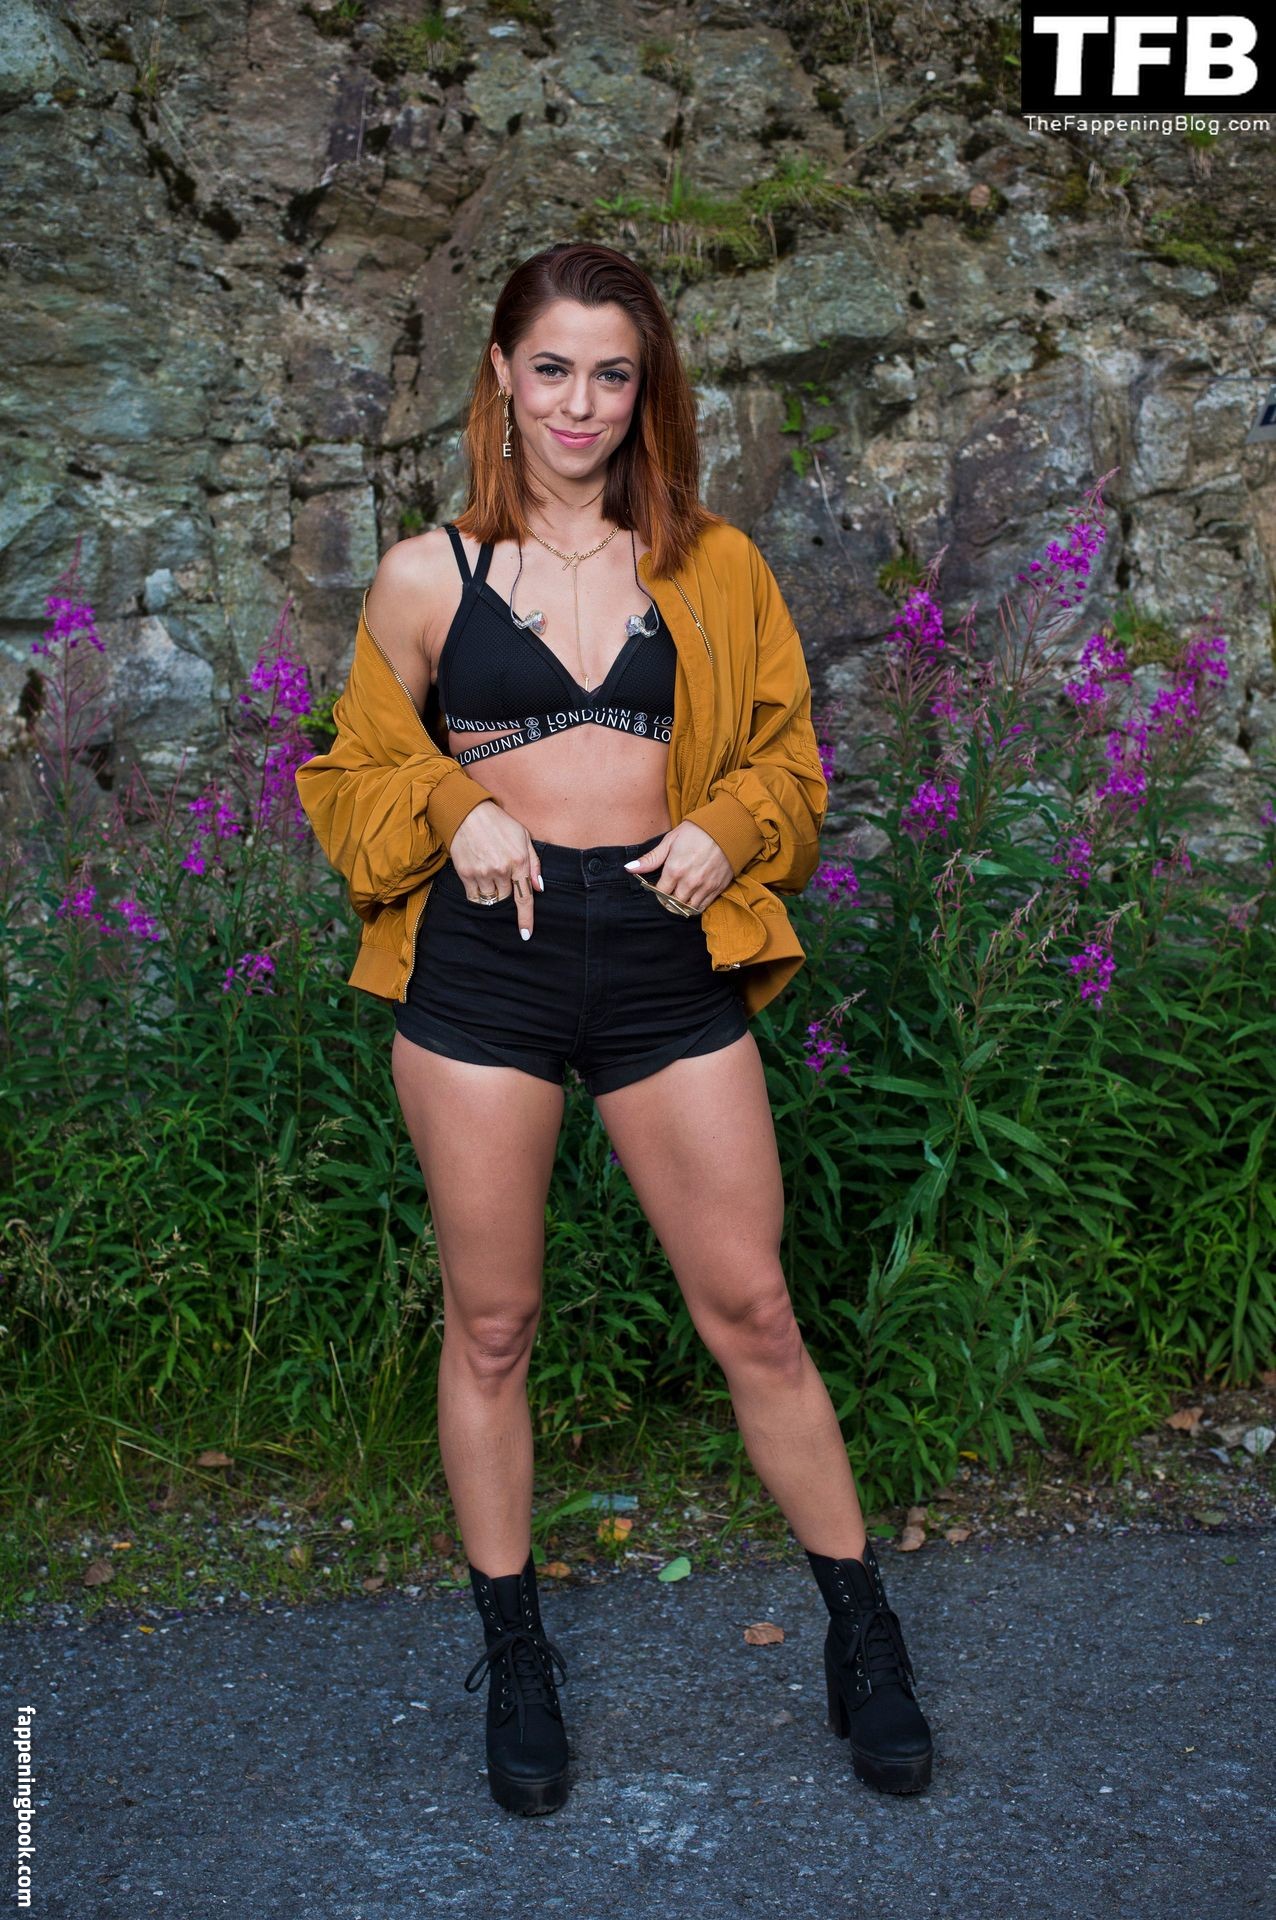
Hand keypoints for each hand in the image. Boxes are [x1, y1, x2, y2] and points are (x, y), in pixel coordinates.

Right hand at [447, 801, 543, 940]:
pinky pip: (474, 896)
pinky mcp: (466, 874)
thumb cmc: (498, 823)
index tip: (525, 934)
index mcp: (519, 861)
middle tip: (500, 871)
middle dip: (506, 889)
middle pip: (506, 898)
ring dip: (491, 891)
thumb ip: (533, 863)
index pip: (525, 898)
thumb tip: (539, 887)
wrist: (467, 813)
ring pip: (490, 898)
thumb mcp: (523, 837)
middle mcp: (502, 870)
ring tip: (488, 870)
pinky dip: (478, 892)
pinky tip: (477, 875)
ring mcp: (483, 873)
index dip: (526, 918)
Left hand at [622, 821, 733, 911]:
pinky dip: (695, 906)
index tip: (660, 887)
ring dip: (681, 905)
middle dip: (668, 901)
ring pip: (687, 908)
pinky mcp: (717, 888)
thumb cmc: (696, 831)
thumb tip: (629, 868)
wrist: (727, 828)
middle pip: (673, 904)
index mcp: (674, 870)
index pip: (660, 893)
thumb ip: (651, 858)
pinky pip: (703, 907)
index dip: (658, 892)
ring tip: (680, 897)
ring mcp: (704, 887)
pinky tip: (692, 898)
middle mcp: (689, 882)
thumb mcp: (670, 840)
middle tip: (669, 893)